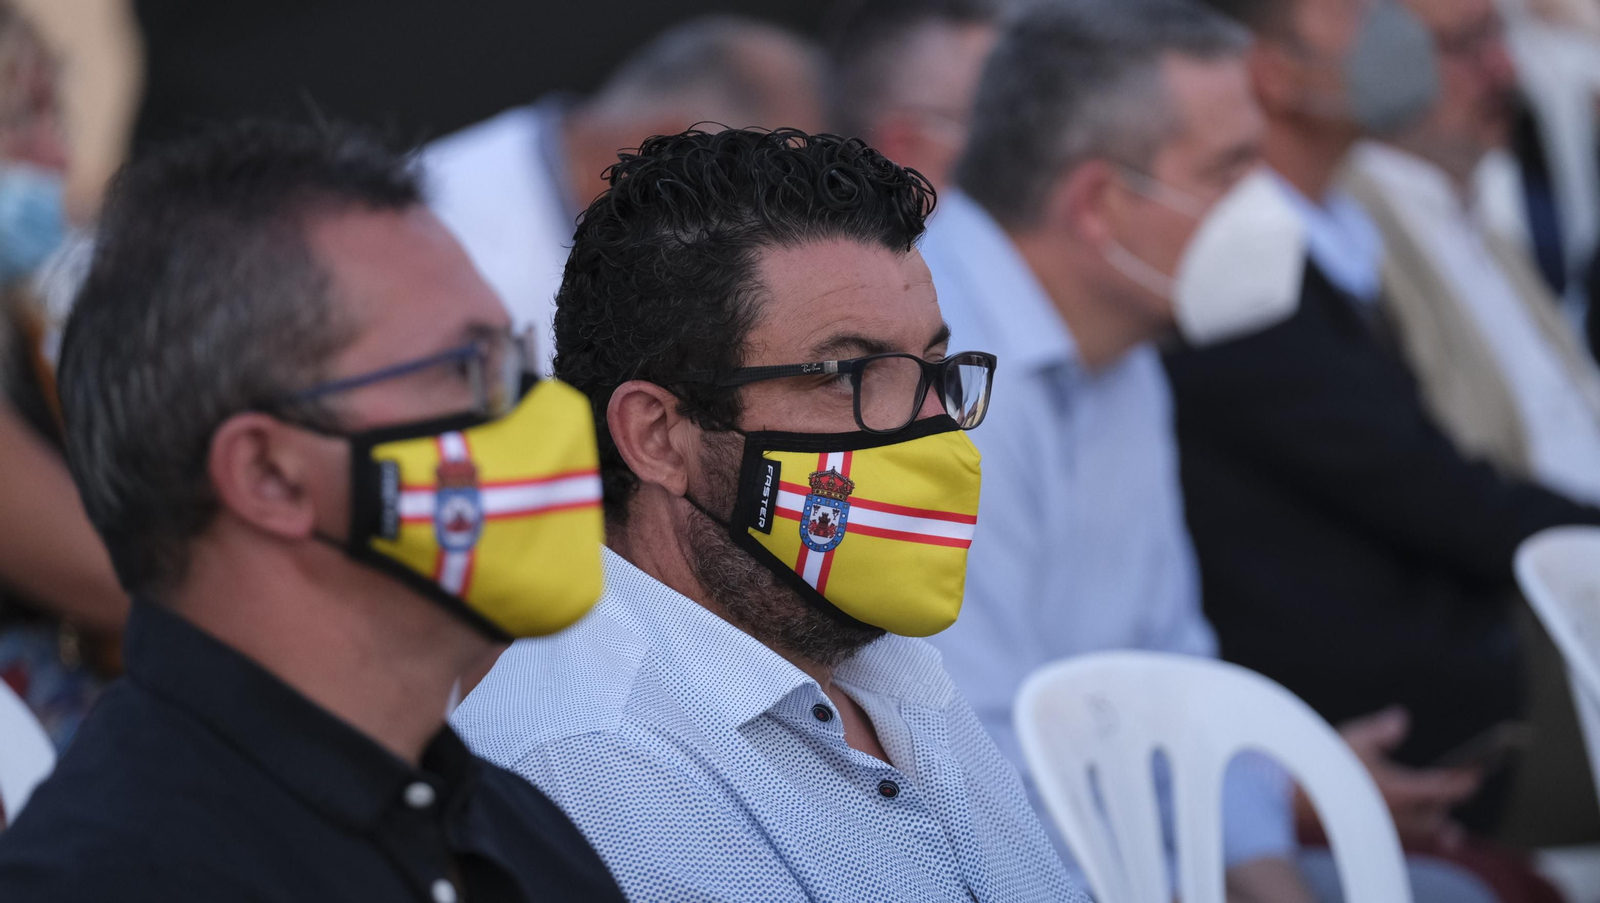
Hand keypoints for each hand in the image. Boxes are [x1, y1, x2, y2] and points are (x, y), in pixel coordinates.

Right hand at [1297, 706, 1481, 851]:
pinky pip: (1409, 838)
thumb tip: (1402, 719)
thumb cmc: (1327, 769)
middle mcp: (1403, 815)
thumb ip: (1383, 730)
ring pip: (1427, 830)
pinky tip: (1423, 837)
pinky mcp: (1375, 835)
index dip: (1468, 778)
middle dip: (1450, 798)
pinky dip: (1422, 836)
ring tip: (1452, 825)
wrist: (1296, 800)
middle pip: (1440, 811)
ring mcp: (1390, 829)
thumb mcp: (1355, 739)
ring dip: (1439, 821)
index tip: (1480, 769)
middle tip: (1461, 783)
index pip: (1449, 787)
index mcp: (1405, 790)